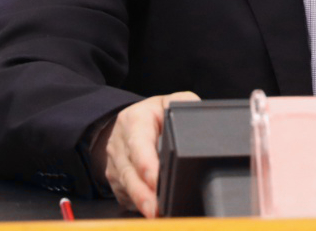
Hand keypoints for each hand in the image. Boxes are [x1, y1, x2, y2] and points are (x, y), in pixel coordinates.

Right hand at [94, 90, 199, 216]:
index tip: (156, 180)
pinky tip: (150, 211)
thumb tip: (200, 118)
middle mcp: (120, 142)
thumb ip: (185, 104)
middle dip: (143, 191)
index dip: (146, 163)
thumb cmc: (154, 115)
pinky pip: (124, 194)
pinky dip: (137, 204)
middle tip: (157, 207)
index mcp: (134, 120)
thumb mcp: (170, 102)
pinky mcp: (116, 179)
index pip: (138, 143)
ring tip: (155, 213)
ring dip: (141, 201)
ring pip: (126, 185)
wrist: (131, 123)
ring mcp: (115, 163)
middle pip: (130, 170)